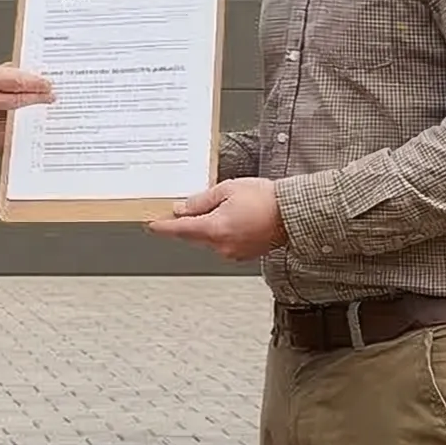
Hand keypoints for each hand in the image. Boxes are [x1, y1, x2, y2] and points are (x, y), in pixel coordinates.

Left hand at [145, 178, 287, 260]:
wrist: (293, 212)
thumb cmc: (266, 199)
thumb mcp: (227, 190)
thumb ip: (200, 201)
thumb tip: (182, 209)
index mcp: (215, 229)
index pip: (180, 230)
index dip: (163, 227)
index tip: (152, 225)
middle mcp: (222, 245)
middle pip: (193, 236)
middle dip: (186, 223)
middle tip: (180, 209)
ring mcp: (234, 252)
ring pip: (208, 239)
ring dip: (205, 227)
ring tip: (219, 207)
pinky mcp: (244, 254)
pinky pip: (223, 243)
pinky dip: (220, 232)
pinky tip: (229, 218)